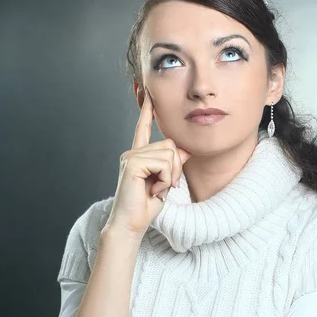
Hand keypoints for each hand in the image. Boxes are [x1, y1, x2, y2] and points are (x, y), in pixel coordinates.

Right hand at [103, 88, 192, 237]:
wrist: (131, 224)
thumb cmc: (146, 207)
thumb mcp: (165, 182)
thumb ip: (173, 164)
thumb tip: (185, 149)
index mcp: (138, 155)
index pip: (143, 128)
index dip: (147, 111)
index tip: (147, 92)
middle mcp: (132, 152)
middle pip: (171, 144)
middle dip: (176, 168)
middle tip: (165, 187)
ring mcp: (131, 156)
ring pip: (169, 154)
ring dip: (170, 176)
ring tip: (157, 190)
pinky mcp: (133, 163)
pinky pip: (163, 163)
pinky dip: (165, 179)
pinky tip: (153, 190)